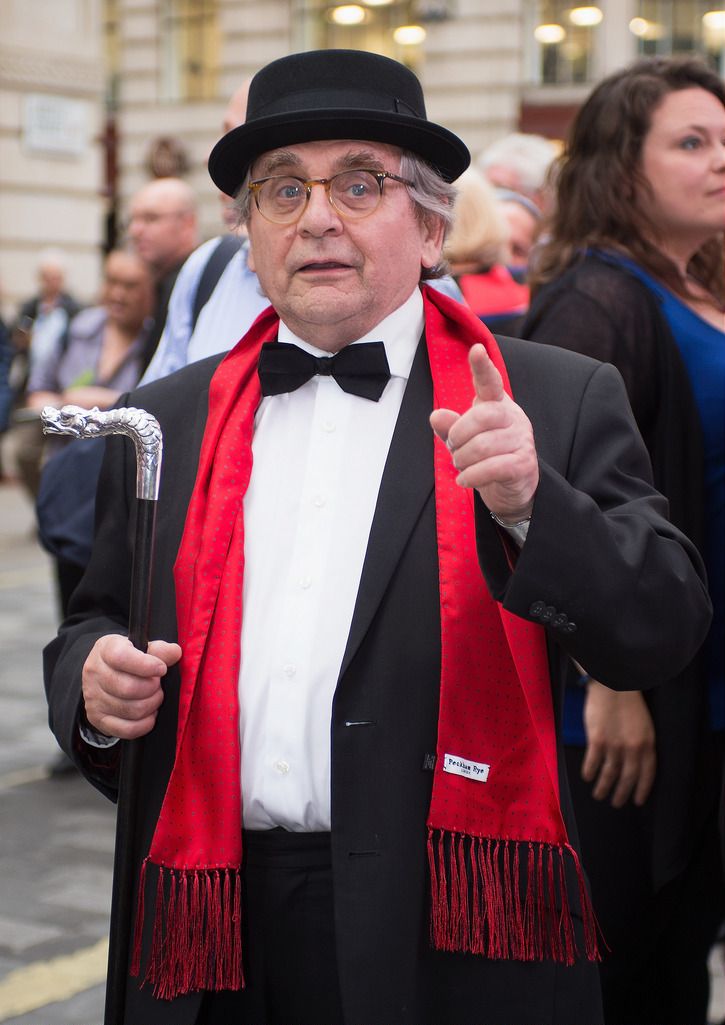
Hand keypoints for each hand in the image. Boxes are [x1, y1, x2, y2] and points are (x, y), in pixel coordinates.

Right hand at [82, 635, 181, 739]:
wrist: (105, 674)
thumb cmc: (128, 659)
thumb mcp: (141, 647)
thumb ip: (159, 650)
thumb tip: (175, 653)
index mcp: (105, 649)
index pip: (121, 657)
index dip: (146, 665)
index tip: (162, 668)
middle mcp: (94, 673)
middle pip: (128, 688)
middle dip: (153, 689)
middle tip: (158, 685)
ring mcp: (93, 698)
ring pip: (131, 710)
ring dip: (152, 705)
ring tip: (155, 697)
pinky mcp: (98, 719)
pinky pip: (127, 729)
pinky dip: (145, 724)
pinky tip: (150, 714)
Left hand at [429, 344, 538, 520]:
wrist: (512, 488)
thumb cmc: (487, 457)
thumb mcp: (464, 440)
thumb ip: (450, 428)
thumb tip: (436, 416)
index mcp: (497, 404)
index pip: (490, 382)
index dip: (482, 366)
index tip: (476, 349)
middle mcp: (513, 417)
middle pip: (481, 416)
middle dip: (458, 436)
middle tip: (453, 449)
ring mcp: (522, 440)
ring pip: (484, 446)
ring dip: (463, 460)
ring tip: (460, 466)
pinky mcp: (524, 464)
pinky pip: (492, 468)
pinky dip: (471, 476)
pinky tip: (464, 480)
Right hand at [581, 681, 655, 806]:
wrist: (612, 685)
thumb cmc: (628, 701)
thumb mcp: (644, 724)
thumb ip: (641, 743)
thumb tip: (634, 761)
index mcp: (647, 743)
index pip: (647, 773)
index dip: (642, 789)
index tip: (637, 800)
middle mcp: (632, 748)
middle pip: (628, 778)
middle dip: (622, 793)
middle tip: (616, 803)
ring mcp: (614, 745)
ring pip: (609, 774)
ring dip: (604, 787)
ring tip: (599, 795)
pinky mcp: (597, 740)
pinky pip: (593, 762)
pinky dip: (590, 772)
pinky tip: (587, 777)